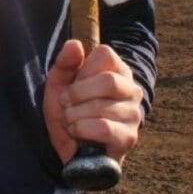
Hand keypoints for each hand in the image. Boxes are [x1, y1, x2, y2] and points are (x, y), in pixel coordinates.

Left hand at [44, 39, 143, 165]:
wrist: (69, 148)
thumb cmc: (68, 110)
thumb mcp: (58, 83)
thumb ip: (65, 62)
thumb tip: (76, 44)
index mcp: (118, 70)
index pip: (105, 54)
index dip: (82, 70)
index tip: (72, 84)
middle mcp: (132, 89)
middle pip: (107, 81)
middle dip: (76, 94)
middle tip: (66, 104)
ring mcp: (134, 114)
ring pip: (101, 107)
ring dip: (75, 115)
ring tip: (72, 120)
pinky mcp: (129, 137)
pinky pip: (103, 128)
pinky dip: (82, 130)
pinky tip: (78, 133)